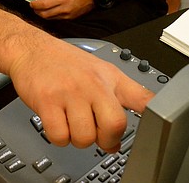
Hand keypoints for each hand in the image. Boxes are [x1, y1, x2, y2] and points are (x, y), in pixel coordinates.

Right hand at [8, 37, 153, 149]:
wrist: (31, 49)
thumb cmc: (66, 63)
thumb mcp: (104, 72)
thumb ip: (127, 96)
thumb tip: (141, 122)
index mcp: (110, 79)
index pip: (141, 99)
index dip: (154, 117)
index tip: (157, 131)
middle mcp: (92, 84)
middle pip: (113, 127)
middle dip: (105, 139)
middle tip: (96, 132)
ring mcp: (69, 92)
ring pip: (84, 137)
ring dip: (77, 139)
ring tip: (72, 122)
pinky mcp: (47, 100)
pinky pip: (59, 136)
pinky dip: (58, 136)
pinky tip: (57, 121)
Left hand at [30, 0, 93, 19]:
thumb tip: (40, 0)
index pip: (43, 5)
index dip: (35, 5)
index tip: (31, 3)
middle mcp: (64, 9)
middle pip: (44, 14)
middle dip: (37, 11)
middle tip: (34, 7)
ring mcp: (67, 15)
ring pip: (49, 18)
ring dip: (43, 14)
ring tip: (41, 8)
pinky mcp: (69, 19)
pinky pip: (56, 19)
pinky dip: (50, 15)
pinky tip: (50, 10)